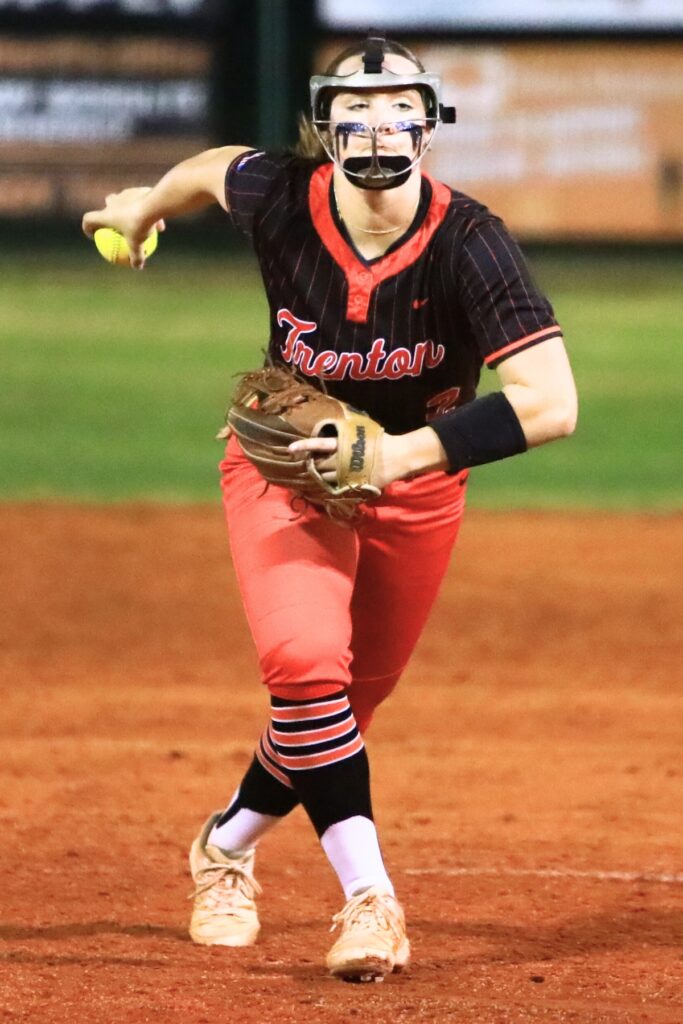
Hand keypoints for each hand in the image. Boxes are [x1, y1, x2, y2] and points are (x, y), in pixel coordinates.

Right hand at [82, 187, 164, 268]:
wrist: (153, 204)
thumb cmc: (139, 225)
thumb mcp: (137, 244)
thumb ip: (136, 256)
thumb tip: (137, 267)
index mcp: (106, 215)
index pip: (89, 219)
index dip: (88, 227)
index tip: (94, 235)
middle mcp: (113, 202)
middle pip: (108, 203)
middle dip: (111, 210)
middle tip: (118, 223)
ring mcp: (126, 194)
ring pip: (128, 201)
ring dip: (133, 210)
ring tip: (143, 224)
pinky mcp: (140, 190)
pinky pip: (144, 204)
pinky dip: (149, 213)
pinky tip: (160, 226)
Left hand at [288, 432, 414, 489]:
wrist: (397, 457)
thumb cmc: (379, 441)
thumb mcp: (360, 432)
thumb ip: (344, 435)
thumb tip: (332, 433)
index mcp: (343, 445)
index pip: (319, 444)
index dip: (304, 446)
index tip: (290, 449)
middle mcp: (342, 461)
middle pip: (318, 465)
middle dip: (310, 465)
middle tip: (304, 465)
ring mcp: (347, 475)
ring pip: (325, 479)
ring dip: (318, 478)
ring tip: (312, 476)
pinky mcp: (354, 485)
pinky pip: (336, 489)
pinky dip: (329, 488)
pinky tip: (326, 487)